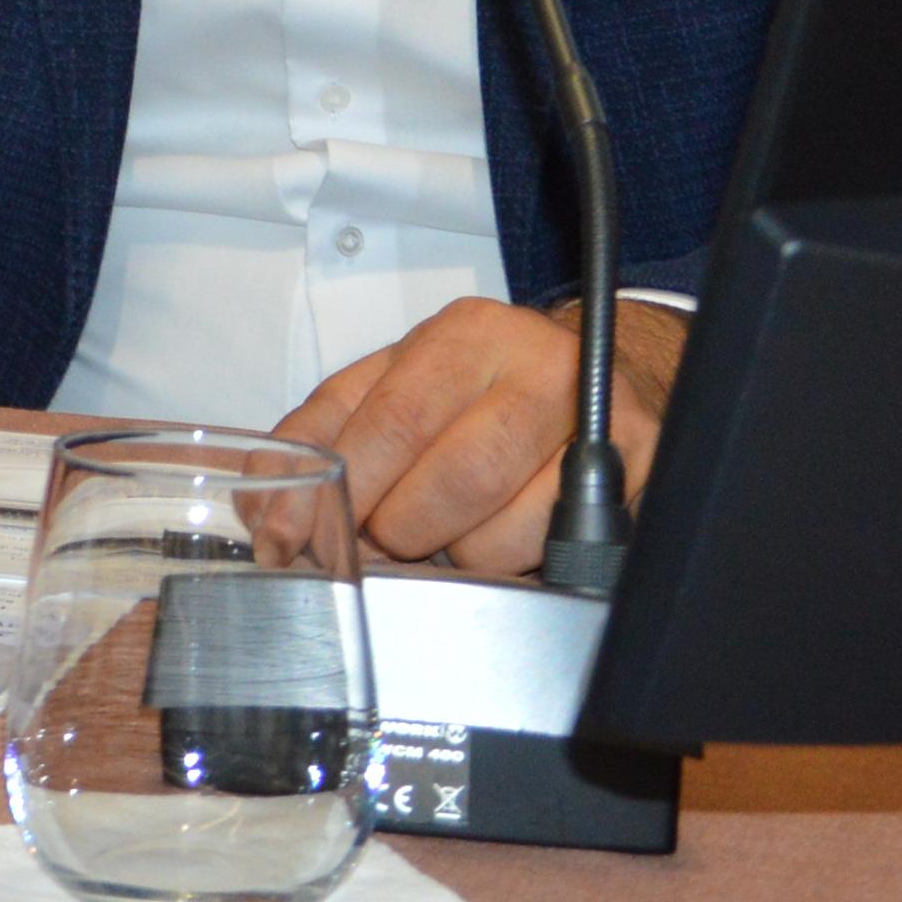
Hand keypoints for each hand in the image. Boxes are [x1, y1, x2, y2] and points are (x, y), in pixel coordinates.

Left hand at [280, 294, 689, 572]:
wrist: (600, 374)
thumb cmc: (484, 387)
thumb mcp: (395, 384)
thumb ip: (321, 434)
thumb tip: (266, 510)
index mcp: (466, 335)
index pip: (392, 423)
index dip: (346, 490)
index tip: (303, 535)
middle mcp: (539, 367)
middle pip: (452, 480)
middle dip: (398, 532)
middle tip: (384, 541)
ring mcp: (596, 422)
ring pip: (500, 533)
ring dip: (454, 555)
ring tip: (449, 534)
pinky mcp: (635, 476)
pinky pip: (551, 555)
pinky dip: (510, 566)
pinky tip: (501, 540)